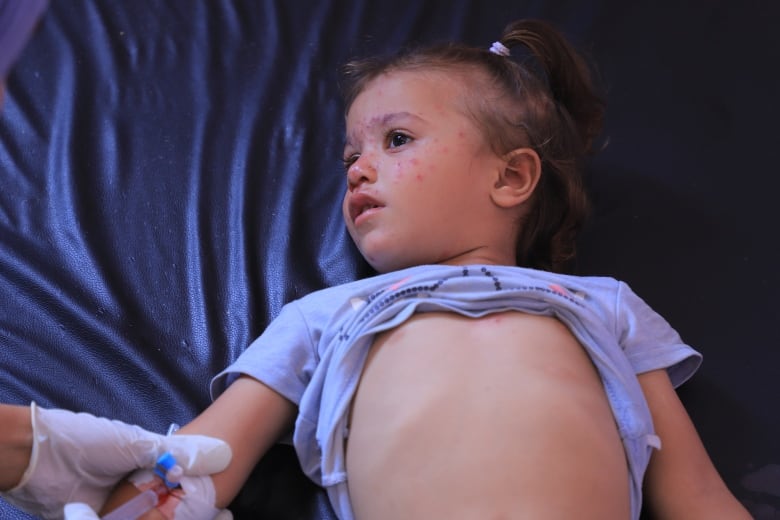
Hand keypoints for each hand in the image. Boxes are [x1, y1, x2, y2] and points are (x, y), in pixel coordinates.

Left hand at [1, 402, 231, 519]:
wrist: (35, 458)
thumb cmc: (87, 441)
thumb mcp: (137, 442)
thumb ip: (177, 453)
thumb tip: (221, 455)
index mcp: (144, 463)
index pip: (176, 482)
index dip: (189, 494)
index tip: (210, 504)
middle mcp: (131, 486)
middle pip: (160, 506)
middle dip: (169, 510)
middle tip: (195, 514)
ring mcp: (112, 506)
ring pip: (140, 516)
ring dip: (150, 517)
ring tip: (162, 517)